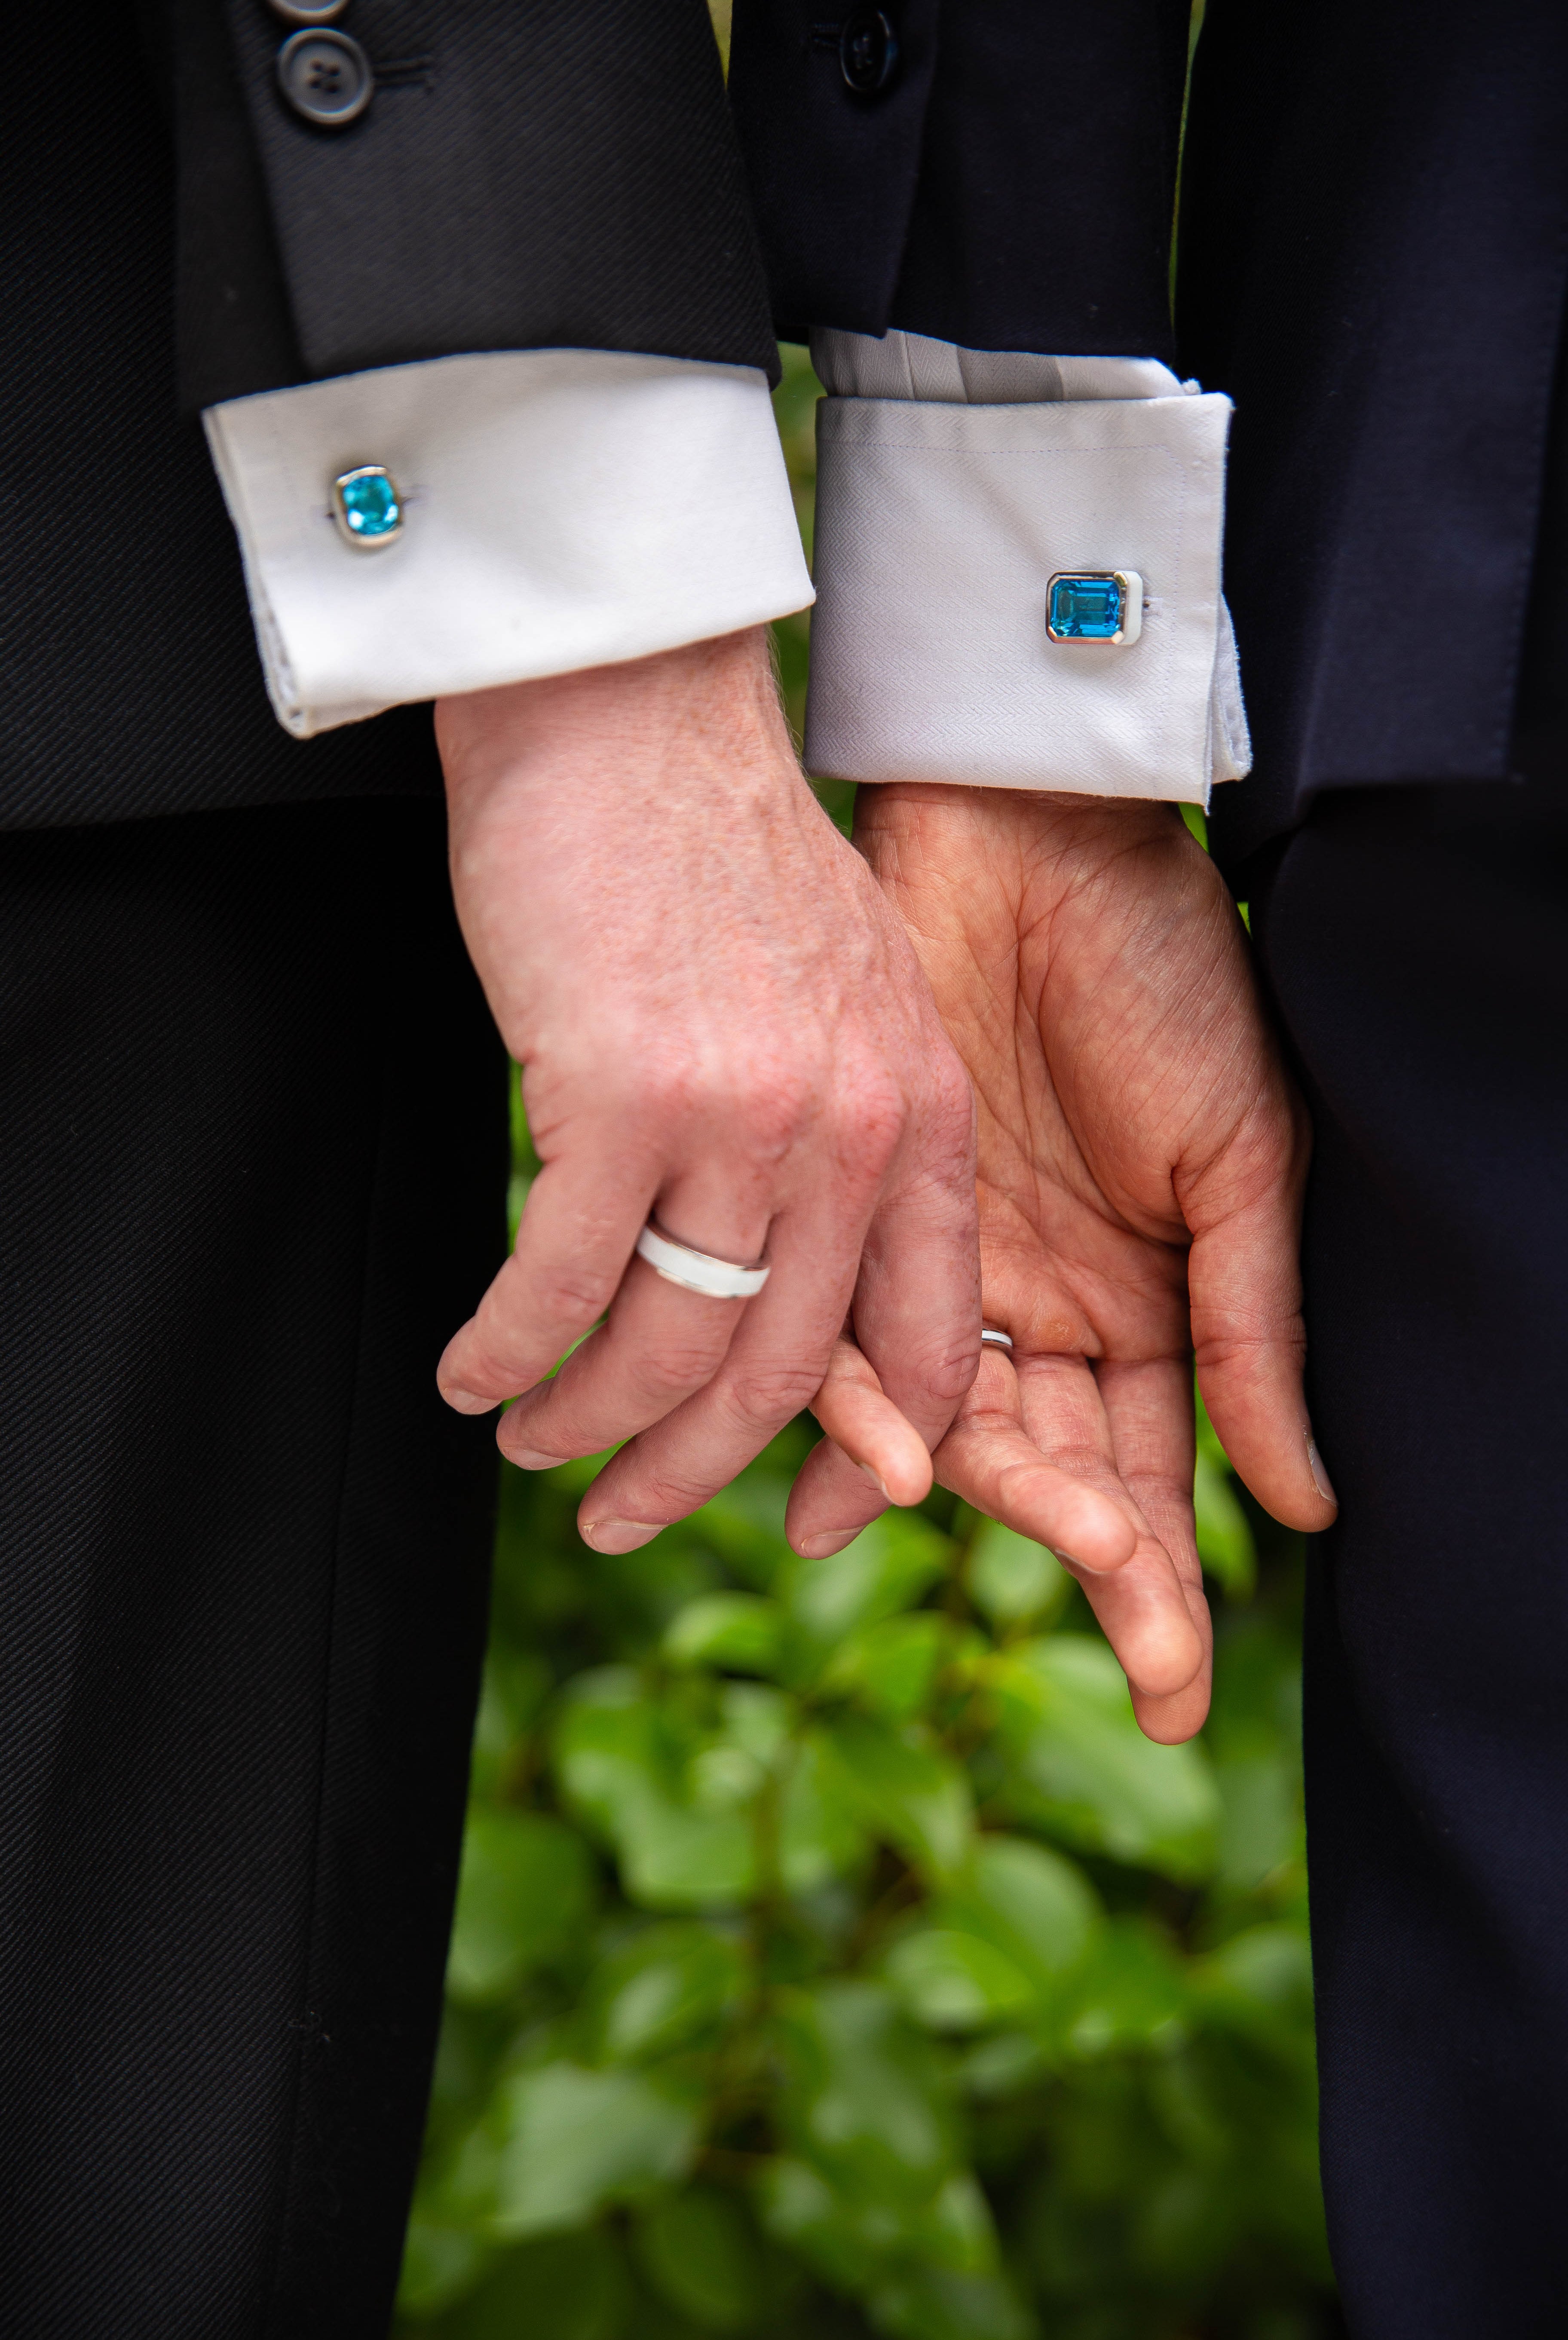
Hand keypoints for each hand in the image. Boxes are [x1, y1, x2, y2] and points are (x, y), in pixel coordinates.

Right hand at [433, 630, 978, 1547]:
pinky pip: (562, 1286)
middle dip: (694, 1473)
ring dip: (587, 1424)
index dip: (866, 1452)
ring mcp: (742, 1120)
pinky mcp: (619, 1097)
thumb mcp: (851, 997)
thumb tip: (801, 1263)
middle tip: (625, 1513)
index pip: (929, 1340)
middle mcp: (854, 1131)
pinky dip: (510, 1351)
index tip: (804, 1507)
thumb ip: (856, 1133)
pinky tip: (475, 1373)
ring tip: (533, 1442)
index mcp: (924, 1113)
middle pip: (784, 1376)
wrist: (631, 714)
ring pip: (668, 1350)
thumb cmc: (721, 853)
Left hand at [793, 785, 1336, 1740]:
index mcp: (1154, 1301)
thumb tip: (1299, 1505)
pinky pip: (856, 1348)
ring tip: (968, 1555)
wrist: (1035, 848)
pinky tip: (829, 1498)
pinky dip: (849, 1420)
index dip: (1165, 1585)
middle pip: (1057, 1474)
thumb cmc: (1163, 981)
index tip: (1176, 1690)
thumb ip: (1252, 1327)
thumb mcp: (1241, 1156)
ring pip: (953, 1431)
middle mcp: (1052, 1309)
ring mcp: (961, 1272)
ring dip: (965, 1502)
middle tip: (1124, 1634)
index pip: (1156, 1471)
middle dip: (1084, 1559)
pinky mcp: (870, 1224)